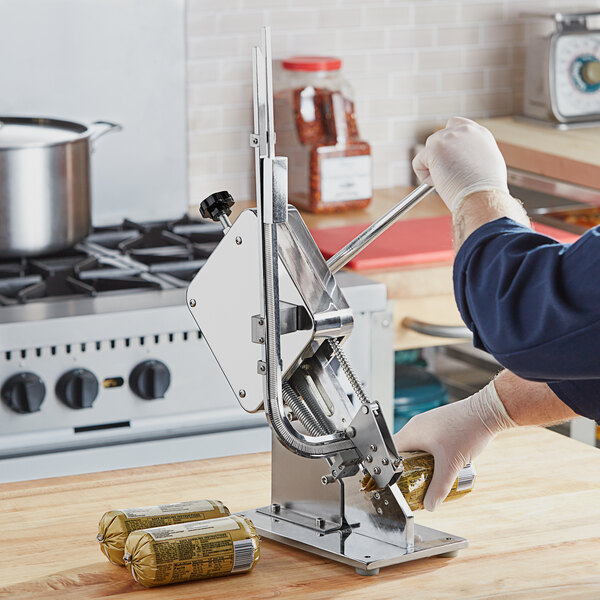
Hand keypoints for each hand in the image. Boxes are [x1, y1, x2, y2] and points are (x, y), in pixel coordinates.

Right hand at [393, 380, 515, 510]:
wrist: (487, 413)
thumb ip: (439, 488)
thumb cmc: (467, 431)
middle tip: (414, 482)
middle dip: (407, 467)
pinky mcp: (438, 424)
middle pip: (402, 450)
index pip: (390, 451)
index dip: (391, 468)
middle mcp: (416, 425)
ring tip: (429, 474)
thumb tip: (430, 505)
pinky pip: (427, 440)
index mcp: (411, 432)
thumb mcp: (451, 465)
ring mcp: (427, 423)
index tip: (396, 481)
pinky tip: (442, 462)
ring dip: (419, 460)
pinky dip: (430, 453)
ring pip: (416, 445)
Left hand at [413, 117, 509, 211]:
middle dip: (438, 157)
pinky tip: (439, 184)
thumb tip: (462, 160)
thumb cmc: (487, 189)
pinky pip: (418, 163)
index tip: (448, 159)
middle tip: (449, 176)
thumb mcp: (488, 164)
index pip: (455, 126)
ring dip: (433, 168)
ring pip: (428, 151)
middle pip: (438, 139)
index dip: (448, 144)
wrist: (483, 196)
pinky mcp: (434, 149)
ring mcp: (448, 137)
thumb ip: (473, 154)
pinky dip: (424, 177)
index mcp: (479, 133)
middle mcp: (464, 130)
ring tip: (449, 181)